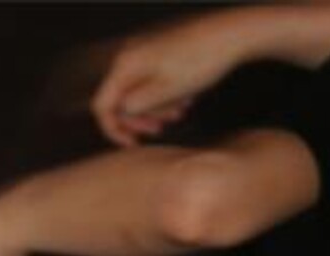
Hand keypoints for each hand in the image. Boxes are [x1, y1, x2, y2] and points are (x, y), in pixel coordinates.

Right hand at [92, 16, 234, 146]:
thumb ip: (138, 105)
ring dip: (156, 111)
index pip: (102, 105)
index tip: (132, 145)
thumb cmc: (200, 62)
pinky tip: (184, 100)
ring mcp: (144, 55)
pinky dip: (165, 98)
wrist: (227, 36)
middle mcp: (130, 57)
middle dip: (140, 120)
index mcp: (127, 65)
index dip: (113, 129)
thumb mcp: (167, 91)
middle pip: (120, 101)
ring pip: (138, 95)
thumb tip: (121, 113)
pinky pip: (152, 85)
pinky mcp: (157, 57)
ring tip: (180, 111)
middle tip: (161, 129)